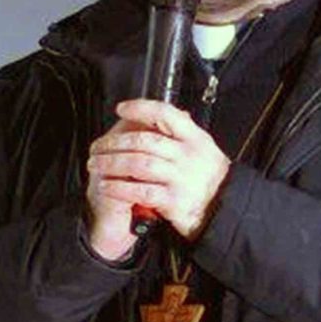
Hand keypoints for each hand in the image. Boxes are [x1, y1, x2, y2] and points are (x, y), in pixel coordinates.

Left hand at [84, 101, 232, 257]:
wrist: (223, 212)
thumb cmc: (210, 181)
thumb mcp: (204, 150)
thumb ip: (182, 133)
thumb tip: (158, 115)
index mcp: (195, 139)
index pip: (166, 114)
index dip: (141, 109)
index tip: (122, 109)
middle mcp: (188, 156)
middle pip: (144, 141)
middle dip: (115, 142)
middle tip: (98, 146)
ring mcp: (181, 178)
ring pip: (138, 165)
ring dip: (112, 164)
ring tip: (96, 165)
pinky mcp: (173, 201)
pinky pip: (139, 191)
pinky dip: (119, 187)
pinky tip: (107, 186)